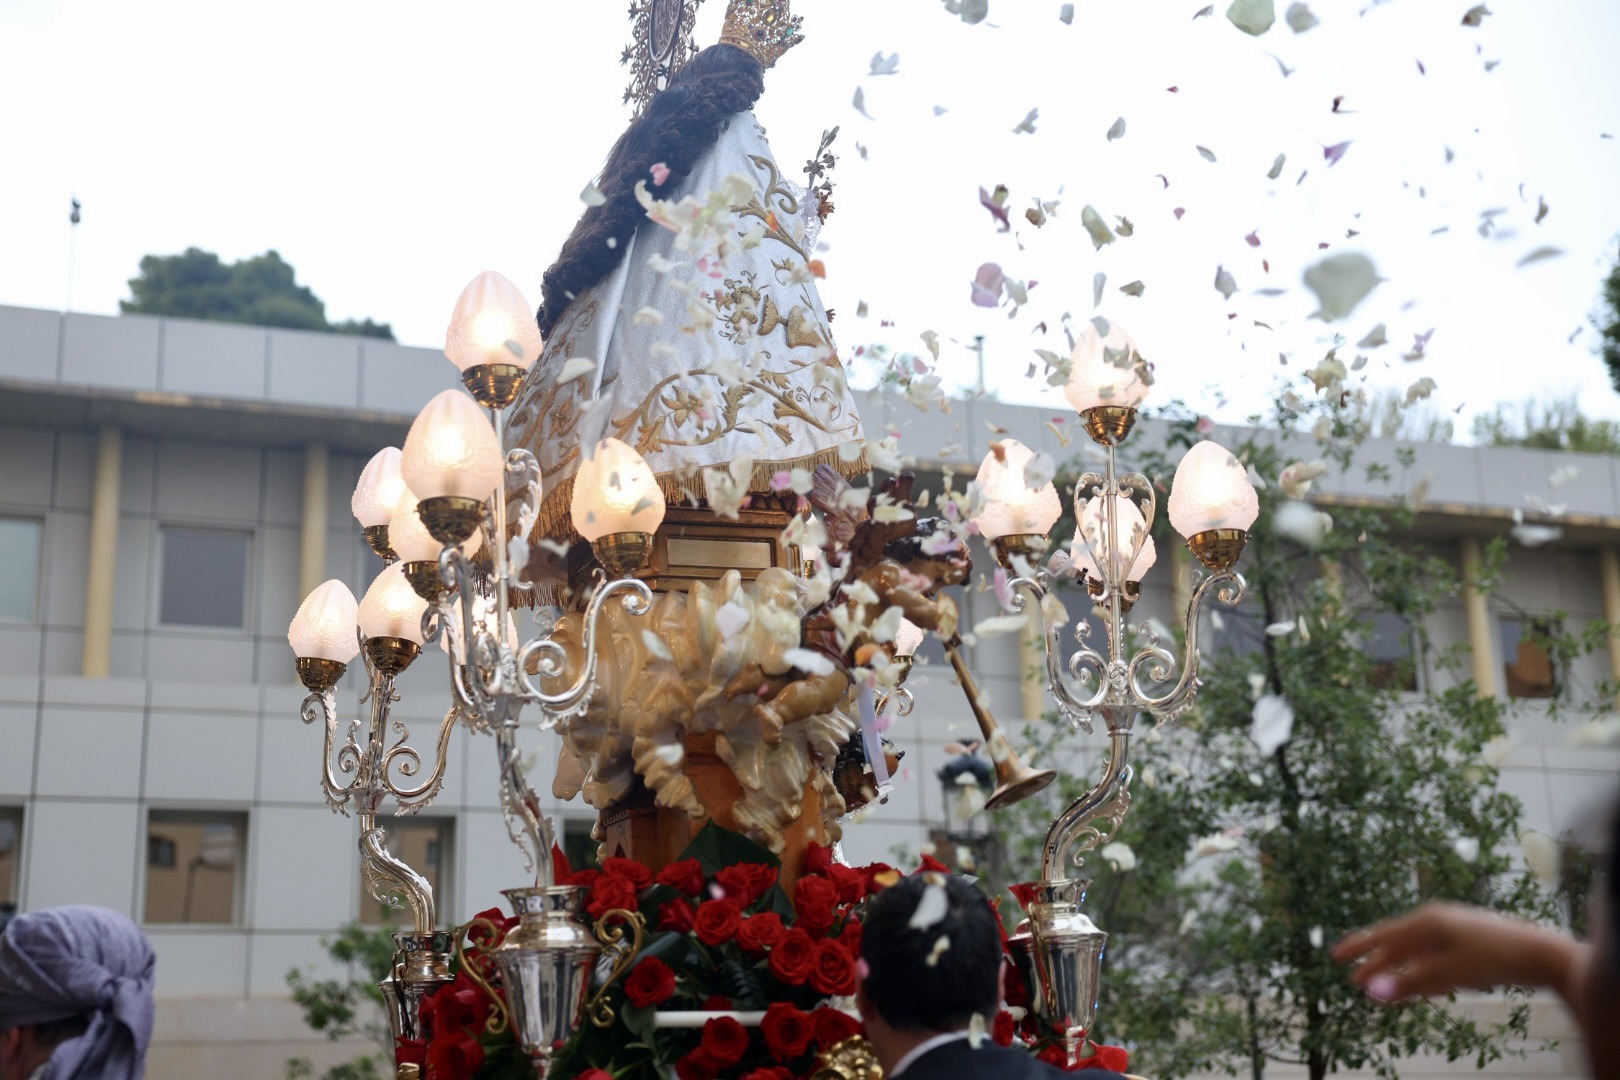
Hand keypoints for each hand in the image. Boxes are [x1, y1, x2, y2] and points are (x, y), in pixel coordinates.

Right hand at [1331, 902, 1583, 1002]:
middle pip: (1397, 943)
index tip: (1335, 957)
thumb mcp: (1447, 974)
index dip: (1358, 947)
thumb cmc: (1492, 960)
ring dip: (1400, 970)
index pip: (1382, 935)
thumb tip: (1372, 993)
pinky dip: (1423, 970)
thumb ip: (1409, 983)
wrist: (1540, 954)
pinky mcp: (1469, 942)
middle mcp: (1436, 921)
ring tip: (1385, 986)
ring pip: (1417, 951)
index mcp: (1426, 921)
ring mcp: (1454, 930)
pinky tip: (1424, 985)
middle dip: (1376, 963)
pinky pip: (1436, 956)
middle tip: (1355, 979)